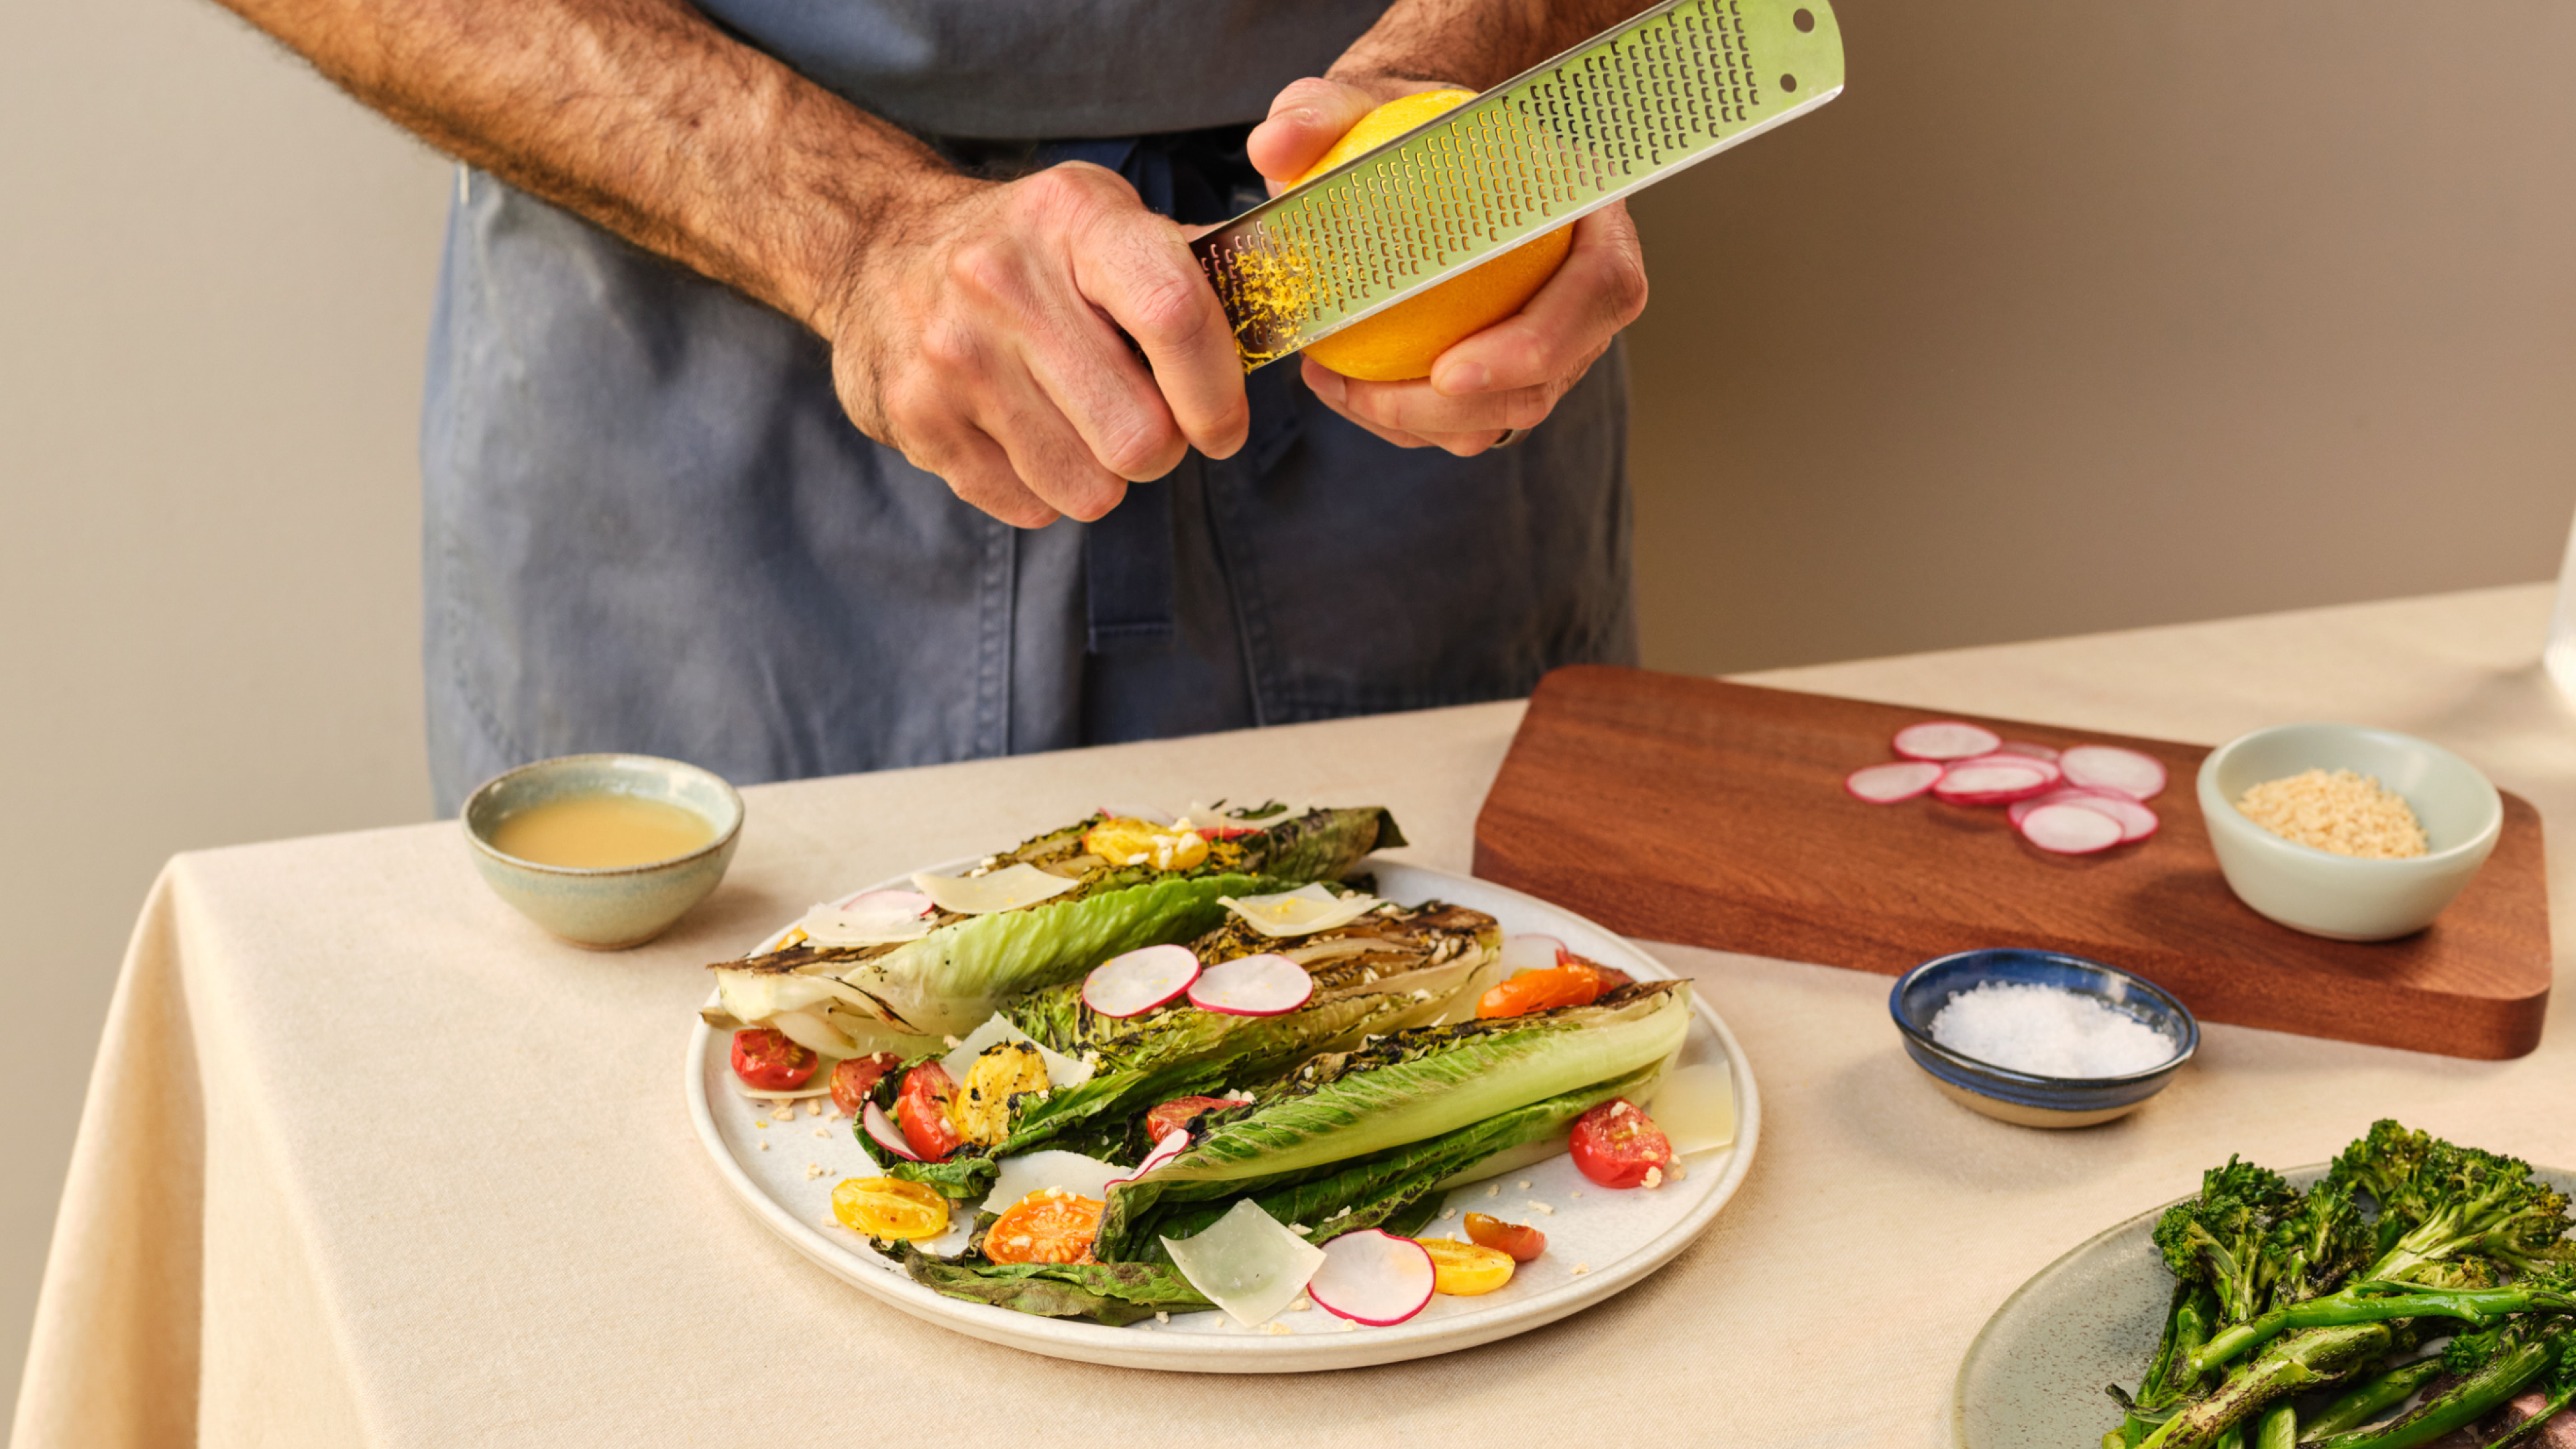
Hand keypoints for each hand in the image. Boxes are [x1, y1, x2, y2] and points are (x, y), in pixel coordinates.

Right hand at [812, 164, 1248, 527]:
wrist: (877, 253)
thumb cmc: (1025, 249)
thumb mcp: (1102, 221)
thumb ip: (1188, 267)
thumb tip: (1279, 306)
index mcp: (1073, 221)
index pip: (1174, 313)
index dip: (1218, 392)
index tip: (1223, 427)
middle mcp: (1004, 281)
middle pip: (1140, 437)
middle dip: (1161, 448)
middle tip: (1145, 424)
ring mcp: (952, 355)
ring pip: (1089, 489)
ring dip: (1102, 475)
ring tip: (1077, 423)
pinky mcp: (918, 419)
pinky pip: (1029, 507)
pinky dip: (1043, 489)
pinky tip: (1022, 432)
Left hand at [1246, 76, 1649, 456]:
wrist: (1421, 152)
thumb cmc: (1406, 124)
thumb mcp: (1361, 103)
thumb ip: (1321, 112)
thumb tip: (1274, 147)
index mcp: (1589, 211)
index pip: (1603, 288)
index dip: (1541, 341)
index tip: (1450, 369)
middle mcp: (1586, 285)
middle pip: (1555, 375)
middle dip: (1467, 408)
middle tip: (1369, 397)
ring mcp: (1556, 337)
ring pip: (1511, 410)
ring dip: (1424, 420)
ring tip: (1337, 387)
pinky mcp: (1511, 370)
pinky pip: (1471, 418)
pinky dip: (1406, 417)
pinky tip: (1339, 386)